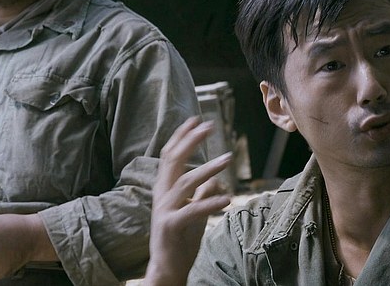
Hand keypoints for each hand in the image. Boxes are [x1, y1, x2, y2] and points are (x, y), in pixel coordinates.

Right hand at [144, 117, 232, 285]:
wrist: (167, 269)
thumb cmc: (180, 240)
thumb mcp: (195, 213)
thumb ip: (202, 194)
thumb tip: (216, 180)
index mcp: (164, 189)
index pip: (169, 156)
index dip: (181, 136)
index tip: (195, 120)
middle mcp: (161, 195)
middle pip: (173, 160)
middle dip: (191, 141)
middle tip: (209, 126)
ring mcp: (164, 210)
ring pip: (185, 182)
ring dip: (208, 168)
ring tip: (227, 158)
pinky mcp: (171, 226)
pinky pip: (193, 210)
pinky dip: (210, 202)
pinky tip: (227, 198)